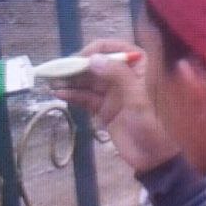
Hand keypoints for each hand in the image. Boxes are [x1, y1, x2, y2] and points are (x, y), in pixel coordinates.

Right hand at [51, 39, 179, 174]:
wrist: (154, 157)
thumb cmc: (154, 125)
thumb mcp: (138, 99)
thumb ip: (118, 76)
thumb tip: (93, 59)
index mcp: (142, 67)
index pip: (117, 48)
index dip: (96, 50)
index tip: (78, 59)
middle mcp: (126, 76)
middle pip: (98, 64)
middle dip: (77, 66)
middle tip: (55, 71)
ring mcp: (114, 92)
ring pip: (89, 81)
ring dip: (70, 80)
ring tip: (51, 82)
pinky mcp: (105, 108)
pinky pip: (86, 98)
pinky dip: (73, 95)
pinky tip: (59, 94)